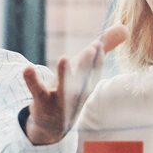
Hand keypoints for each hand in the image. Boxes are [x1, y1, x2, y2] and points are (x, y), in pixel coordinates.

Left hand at [23, 25, 126, 145]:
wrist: (52, 125)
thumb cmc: (72, 88)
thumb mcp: (86, 68)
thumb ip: (104, 47)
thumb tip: (126, 28)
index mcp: (88, 84)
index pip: (95, 72)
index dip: (97, 59)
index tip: (99, 44)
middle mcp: (76, 94)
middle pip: (84, 79)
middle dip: (88, 65)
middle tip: (93, 49)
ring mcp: (59, 100)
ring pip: (63, 88)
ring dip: (64, 74)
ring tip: (64, 57)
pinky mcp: (42, 102)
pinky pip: (37, 91)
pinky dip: (32, 80)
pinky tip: (27, 69)